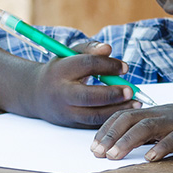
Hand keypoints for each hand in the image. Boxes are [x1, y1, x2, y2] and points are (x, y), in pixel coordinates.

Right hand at [22, 42, 137, 127]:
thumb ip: (90, 48)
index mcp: (61, 71)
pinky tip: (126, 112)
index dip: (108, 65)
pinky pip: (94, 124)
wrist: (36, 94)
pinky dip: (112, 119)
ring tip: (136, 103)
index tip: (125, 68)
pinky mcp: (71, 123)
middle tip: (131, 90)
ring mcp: (65, 111)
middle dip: (112, 94)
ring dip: (117, 110)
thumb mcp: (70, 54)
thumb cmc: (61, 70)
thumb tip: (108, 49)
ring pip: (92, 114)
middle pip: (88, 95)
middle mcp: (61, 92)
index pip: (87, 65)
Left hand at [91, 101, 172, 160]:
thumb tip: (134, 145)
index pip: (125, 115)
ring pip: (147, 127)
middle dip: (109, 135)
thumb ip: (157, 131)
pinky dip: (161, 148)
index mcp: (160, 112)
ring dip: (127, 141)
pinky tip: (150, 158)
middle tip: (95, 153)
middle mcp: (166, 114)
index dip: (106, 130)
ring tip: (113, 156)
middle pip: (130, 119)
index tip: (93, 146)